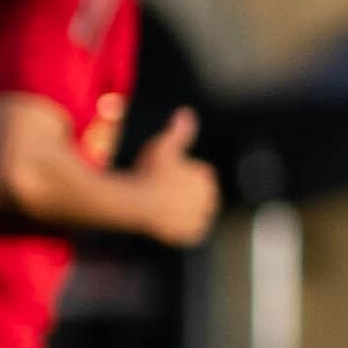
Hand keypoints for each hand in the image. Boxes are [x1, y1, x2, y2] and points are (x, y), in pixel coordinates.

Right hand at [133, 109, 219, 246]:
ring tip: (161, 210)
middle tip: (158, 194)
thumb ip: (179, 131)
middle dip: (182, 195)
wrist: (137, 203)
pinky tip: (165, 225)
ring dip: (183, 213)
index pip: (196, 175)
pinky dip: (180, 230)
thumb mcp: (163, 146)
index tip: (162, 177)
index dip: (178, 176)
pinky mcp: (192, 235)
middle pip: (196, 196)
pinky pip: (189, 233)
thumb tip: (186, 112)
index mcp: (206, 176)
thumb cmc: (148, 172)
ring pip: (194, 214)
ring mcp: (201, 217)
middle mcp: (210, 197)